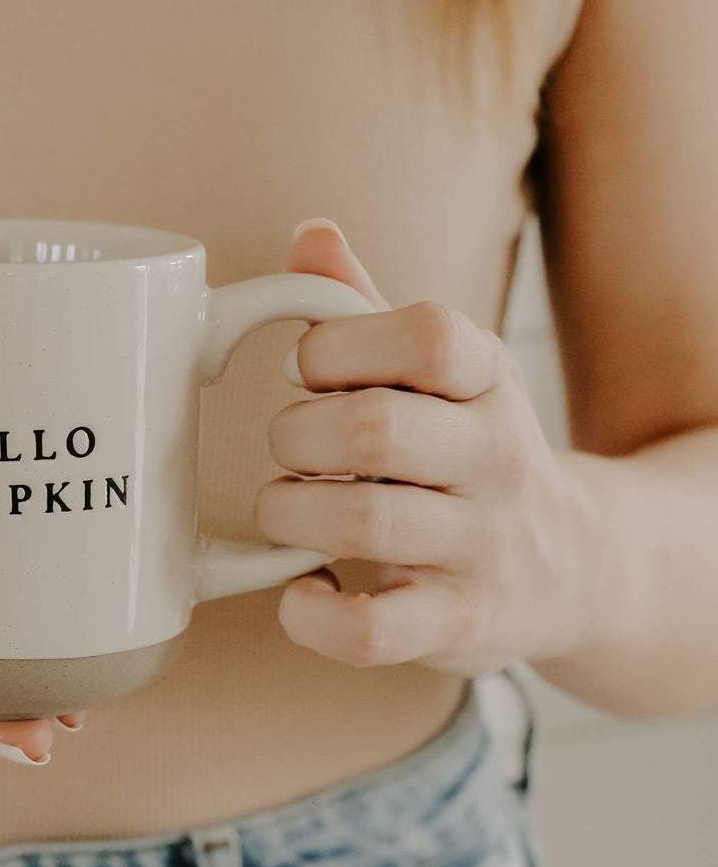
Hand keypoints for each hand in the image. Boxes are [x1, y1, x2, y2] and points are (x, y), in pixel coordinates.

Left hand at [254, 219, 602, 674]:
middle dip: (296, 435)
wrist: (579, 568)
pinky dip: (308, 615)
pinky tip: (302, 589)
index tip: (309, 370)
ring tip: (290, 512)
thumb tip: (310, 235)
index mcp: (488, 381)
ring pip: (361, 521)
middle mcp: (495, 460)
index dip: (340, 346)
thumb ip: (368, 307)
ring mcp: (481, 548)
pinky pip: (369, 631)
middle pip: (374, 428)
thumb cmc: (472, 452)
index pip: (426, 335)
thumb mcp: (445, 372)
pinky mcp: (458, 626)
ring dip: (288, 513)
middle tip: (291, 449)